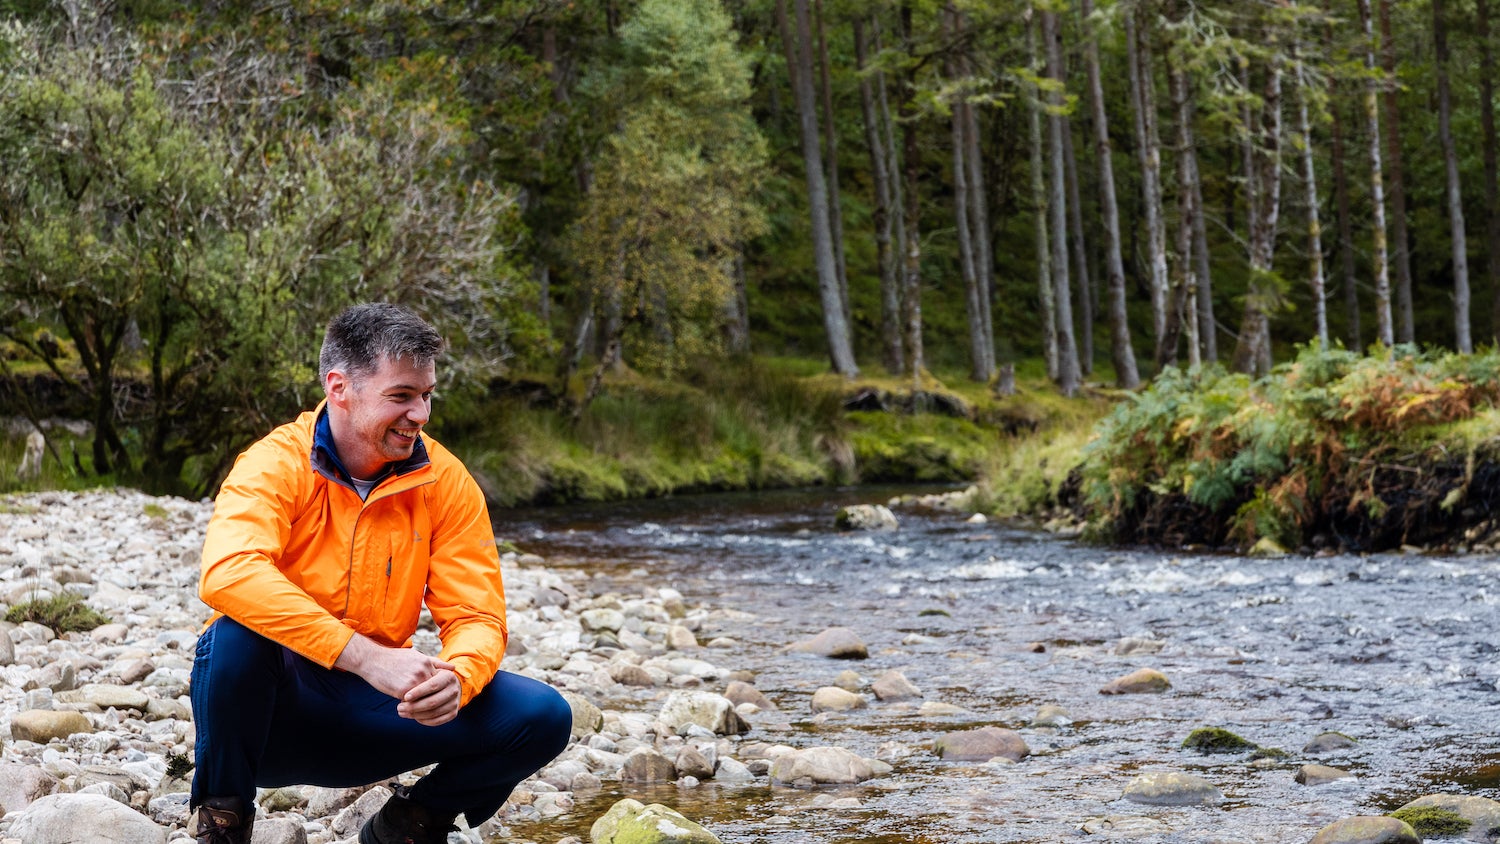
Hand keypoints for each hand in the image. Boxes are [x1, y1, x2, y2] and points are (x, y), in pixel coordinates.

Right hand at [335, 634, 455, 716]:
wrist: (372, 660)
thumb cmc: (394, 659)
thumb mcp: (416, 656)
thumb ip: (435, 663)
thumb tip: (453, 668)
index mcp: (427, 663)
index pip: (440, 682)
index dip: (436, 692)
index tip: (434, 697)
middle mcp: (423, 671)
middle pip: (434, 693)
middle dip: (431, 701)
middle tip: (427, 708)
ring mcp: (414, 681)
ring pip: (424, 700)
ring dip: (421, 707)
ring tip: (415, 710)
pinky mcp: (403, 691)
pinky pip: (411, 704)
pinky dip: (410, 708)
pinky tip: (404, 709)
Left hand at [397, 668, 461, 725]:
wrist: (448, 686)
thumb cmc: (432, 675)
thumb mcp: (430, 667)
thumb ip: (422, 668)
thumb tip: (418, 670)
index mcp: (449, 676)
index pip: (433, 685)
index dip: (418, 692)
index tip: (405, 697)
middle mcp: (454, 690)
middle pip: (433, 702)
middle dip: (414, 707)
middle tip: (399, 707)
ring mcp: (455, 703)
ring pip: (433, 713)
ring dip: (415, 715)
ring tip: (402, 712)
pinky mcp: (453, 714)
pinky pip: (437, 721)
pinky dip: (423, 721)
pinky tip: (413, 717)